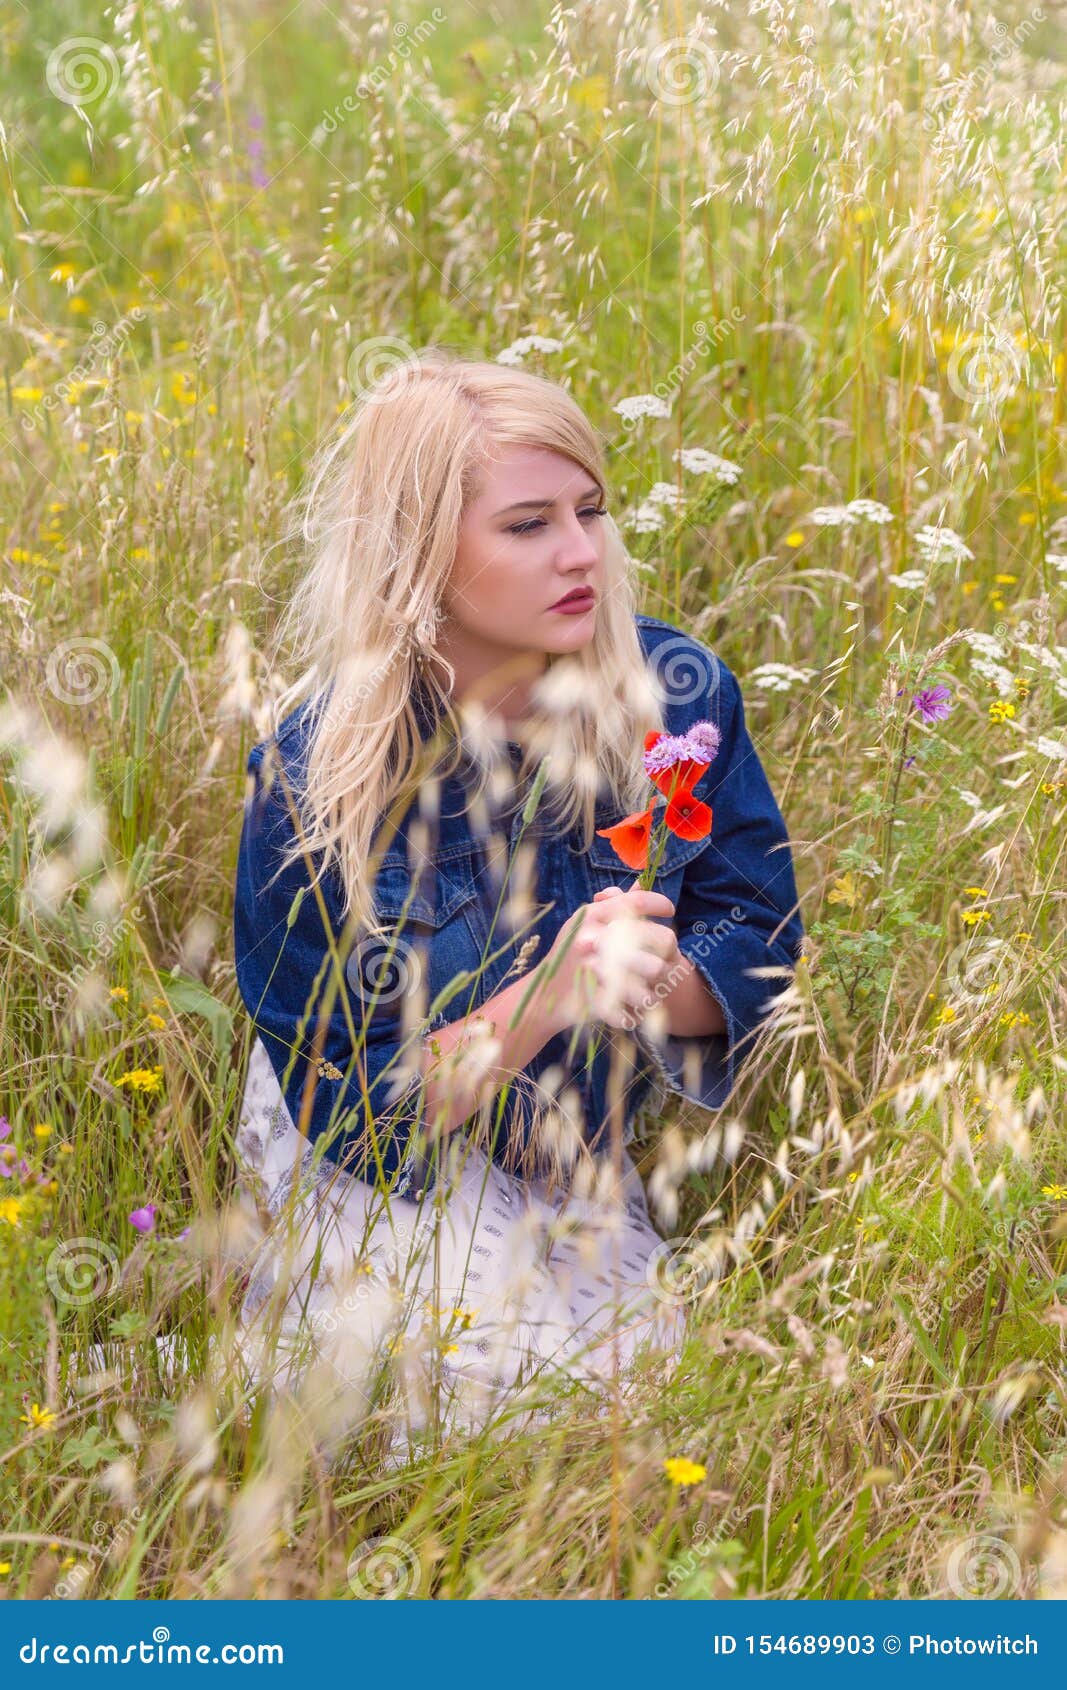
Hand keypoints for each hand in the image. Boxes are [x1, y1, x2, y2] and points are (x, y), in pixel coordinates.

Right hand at [535, 883, 684, 1034]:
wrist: (542, 996)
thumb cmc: (569, 955)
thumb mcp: (586, 922)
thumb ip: (615, 904)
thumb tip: (640, 882)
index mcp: (592, 917)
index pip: (638, 902)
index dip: (660, 903)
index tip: (669, 909)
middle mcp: (594, 939)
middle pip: (660, 938)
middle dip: (669, 950)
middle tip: (663, 958)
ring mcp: (596, 970)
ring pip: (656, 973)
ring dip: (657, 983)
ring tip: (649, 987)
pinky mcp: (598, 1001)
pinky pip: (638, 1005)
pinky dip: (636, 1011)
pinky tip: (630, 1007)